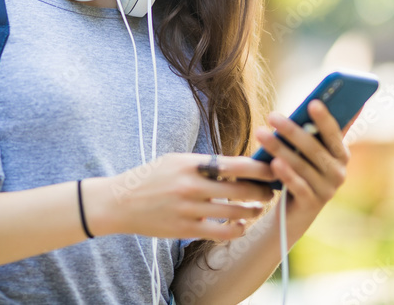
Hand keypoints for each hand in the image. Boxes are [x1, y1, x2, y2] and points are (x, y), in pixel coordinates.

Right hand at [83, 152, 276, 240]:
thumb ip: (205, 164)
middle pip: (239, 189)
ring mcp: (188, 209)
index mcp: (190, 164)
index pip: (234, 164)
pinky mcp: (184, 229)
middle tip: (271, 191)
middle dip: (261, 191)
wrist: (120, 202)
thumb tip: (239, 165)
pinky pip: (220, 232)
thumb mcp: (176, 162)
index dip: (258, 168)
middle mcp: (190, 185)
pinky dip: (237, 230)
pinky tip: (242, 226)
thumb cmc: (152, 178)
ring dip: (252, 211)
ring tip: (257, 208)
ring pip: (234, 212)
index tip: (273, 168)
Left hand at [254, 99, 359, 220]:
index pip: (334, 133)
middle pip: (314, 148)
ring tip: (260, 133)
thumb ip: (318, 130)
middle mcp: (339, 173)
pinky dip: (286, 174)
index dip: (324, 118)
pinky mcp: (312, 206)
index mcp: (341, 154)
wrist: (292, 213)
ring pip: (302, 166)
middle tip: (271, 115)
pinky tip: (273, 163)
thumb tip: (321, 99)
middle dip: (292, 130)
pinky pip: (298, 187)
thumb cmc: (301, 172)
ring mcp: (327, 190)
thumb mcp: (309, 152)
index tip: (312, 102)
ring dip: (280, 148)